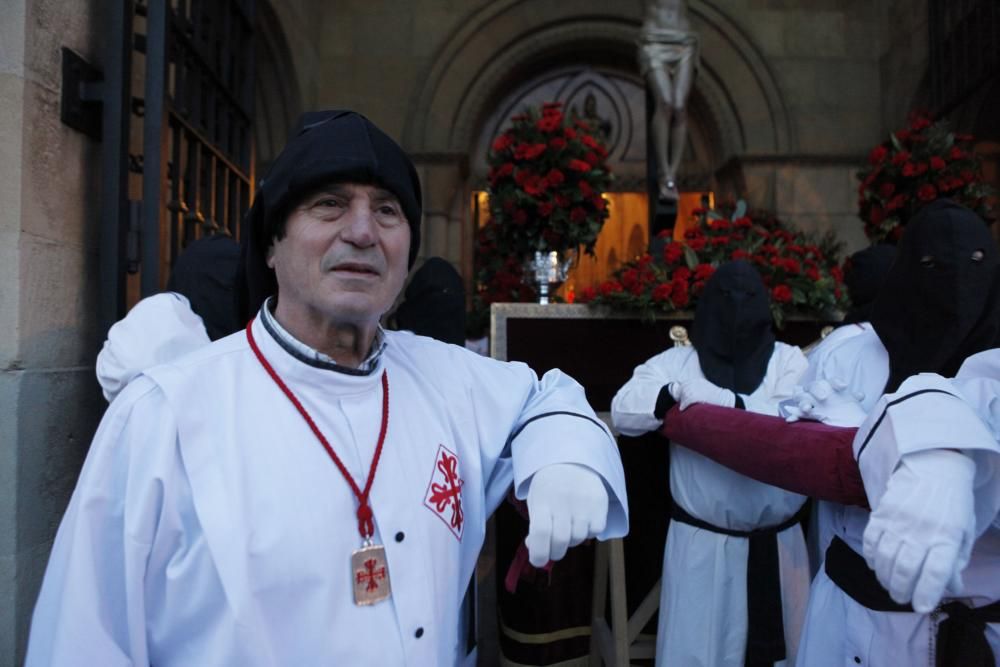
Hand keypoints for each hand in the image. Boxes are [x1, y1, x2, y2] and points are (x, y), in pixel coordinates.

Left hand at [525, 463, 607, 566]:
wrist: (572, 460)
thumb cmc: (550, 486)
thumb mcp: (536, 501)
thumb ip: (535, 526)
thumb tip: (535, 550)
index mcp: (543, 500)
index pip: (541, 533)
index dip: (539, 553)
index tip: (538, 561)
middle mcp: (564, 501)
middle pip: (561, 540)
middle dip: (555, 552)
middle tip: (553, 549)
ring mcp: (583, 502)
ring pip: (578, 538)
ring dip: (571, 540)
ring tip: (568, 526)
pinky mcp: (599, 503)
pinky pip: (595, 531)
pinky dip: (588, 532)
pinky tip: (582, 520)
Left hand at [675, 378, 734, 410]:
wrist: (726, 399)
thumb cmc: (716, 398)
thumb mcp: (706, 390)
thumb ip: (697, 390)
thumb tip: (687, 396)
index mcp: (698, 381)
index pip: (684, 384)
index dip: (681, 392)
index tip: (680, 398)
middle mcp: (697, 383)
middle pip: (683, 389)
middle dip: (680, 396)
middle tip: (680, 404)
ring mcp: (698, 388)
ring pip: (684, 394)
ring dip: (682, 401)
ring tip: (682, 407)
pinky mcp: (699, 395)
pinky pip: (688, 399)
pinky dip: (684, 404)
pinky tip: (682, 408)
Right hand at [781, 379, 866, 426]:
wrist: (836, 419)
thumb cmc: (843, 408)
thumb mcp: (850, 404)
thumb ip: (853, 398)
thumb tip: (860, 395)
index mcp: (829, 387)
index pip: (832, 382)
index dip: (837, 383)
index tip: (844, 387)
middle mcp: (816, 391)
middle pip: (813, 386)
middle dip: (817, 390)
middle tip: (823, 397)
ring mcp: (808, 401)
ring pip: (801, 397)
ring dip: (803, 402)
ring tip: (807, 408)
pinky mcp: (802, 412)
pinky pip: (796, 412)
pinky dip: (794, 415)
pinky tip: (791, 420)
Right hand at [862, 449, 975, 612]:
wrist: (934, 465)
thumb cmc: (953, 502)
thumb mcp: (964, 532)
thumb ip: (956, 560)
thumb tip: (950, 587)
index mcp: (948, 537)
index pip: (936, 572)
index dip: (926, 594)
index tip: (920, 607)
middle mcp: (922, 531)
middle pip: (907, 569)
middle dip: (901, 590)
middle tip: (900, 598)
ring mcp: (899, 521)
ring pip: (886, 558)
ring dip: (885, 577)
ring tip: (888, 585)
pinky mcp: (882, 513)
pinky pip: (871, 541)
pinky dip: (870, 557)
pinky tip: (875, 565)